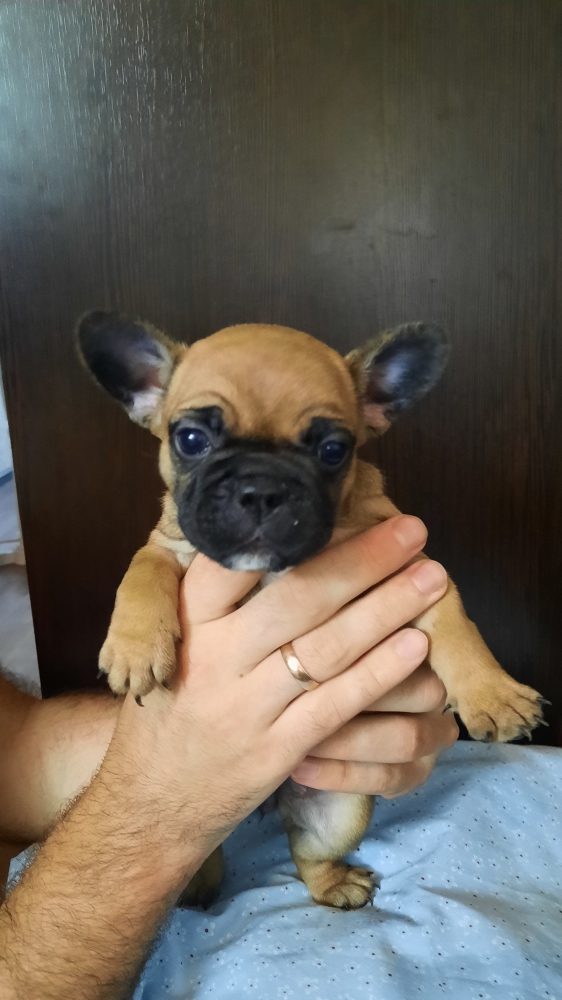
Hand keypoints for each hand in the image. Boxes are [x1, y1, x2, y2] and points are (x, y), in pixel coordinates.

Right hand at [108, 515, 447, 868]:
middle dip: (363, 560)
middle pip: (298, 599)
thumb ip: (209, 597)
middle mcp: (215, 661)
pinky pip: (336, 706)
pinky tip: (415, 645)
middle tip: (413, 531)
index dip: (288, 530)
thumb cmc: (170, 708)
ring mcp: (247, 710)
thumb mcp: (171, 644)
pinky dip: (379, 673)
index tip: (337, 501)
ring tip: (430, 578)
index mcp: (187, 625)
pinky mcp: (277, 753)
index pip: (233, 563)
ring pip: (326, 649)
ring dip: (387, 609)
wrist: (150, 802)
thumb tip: (269, 532)